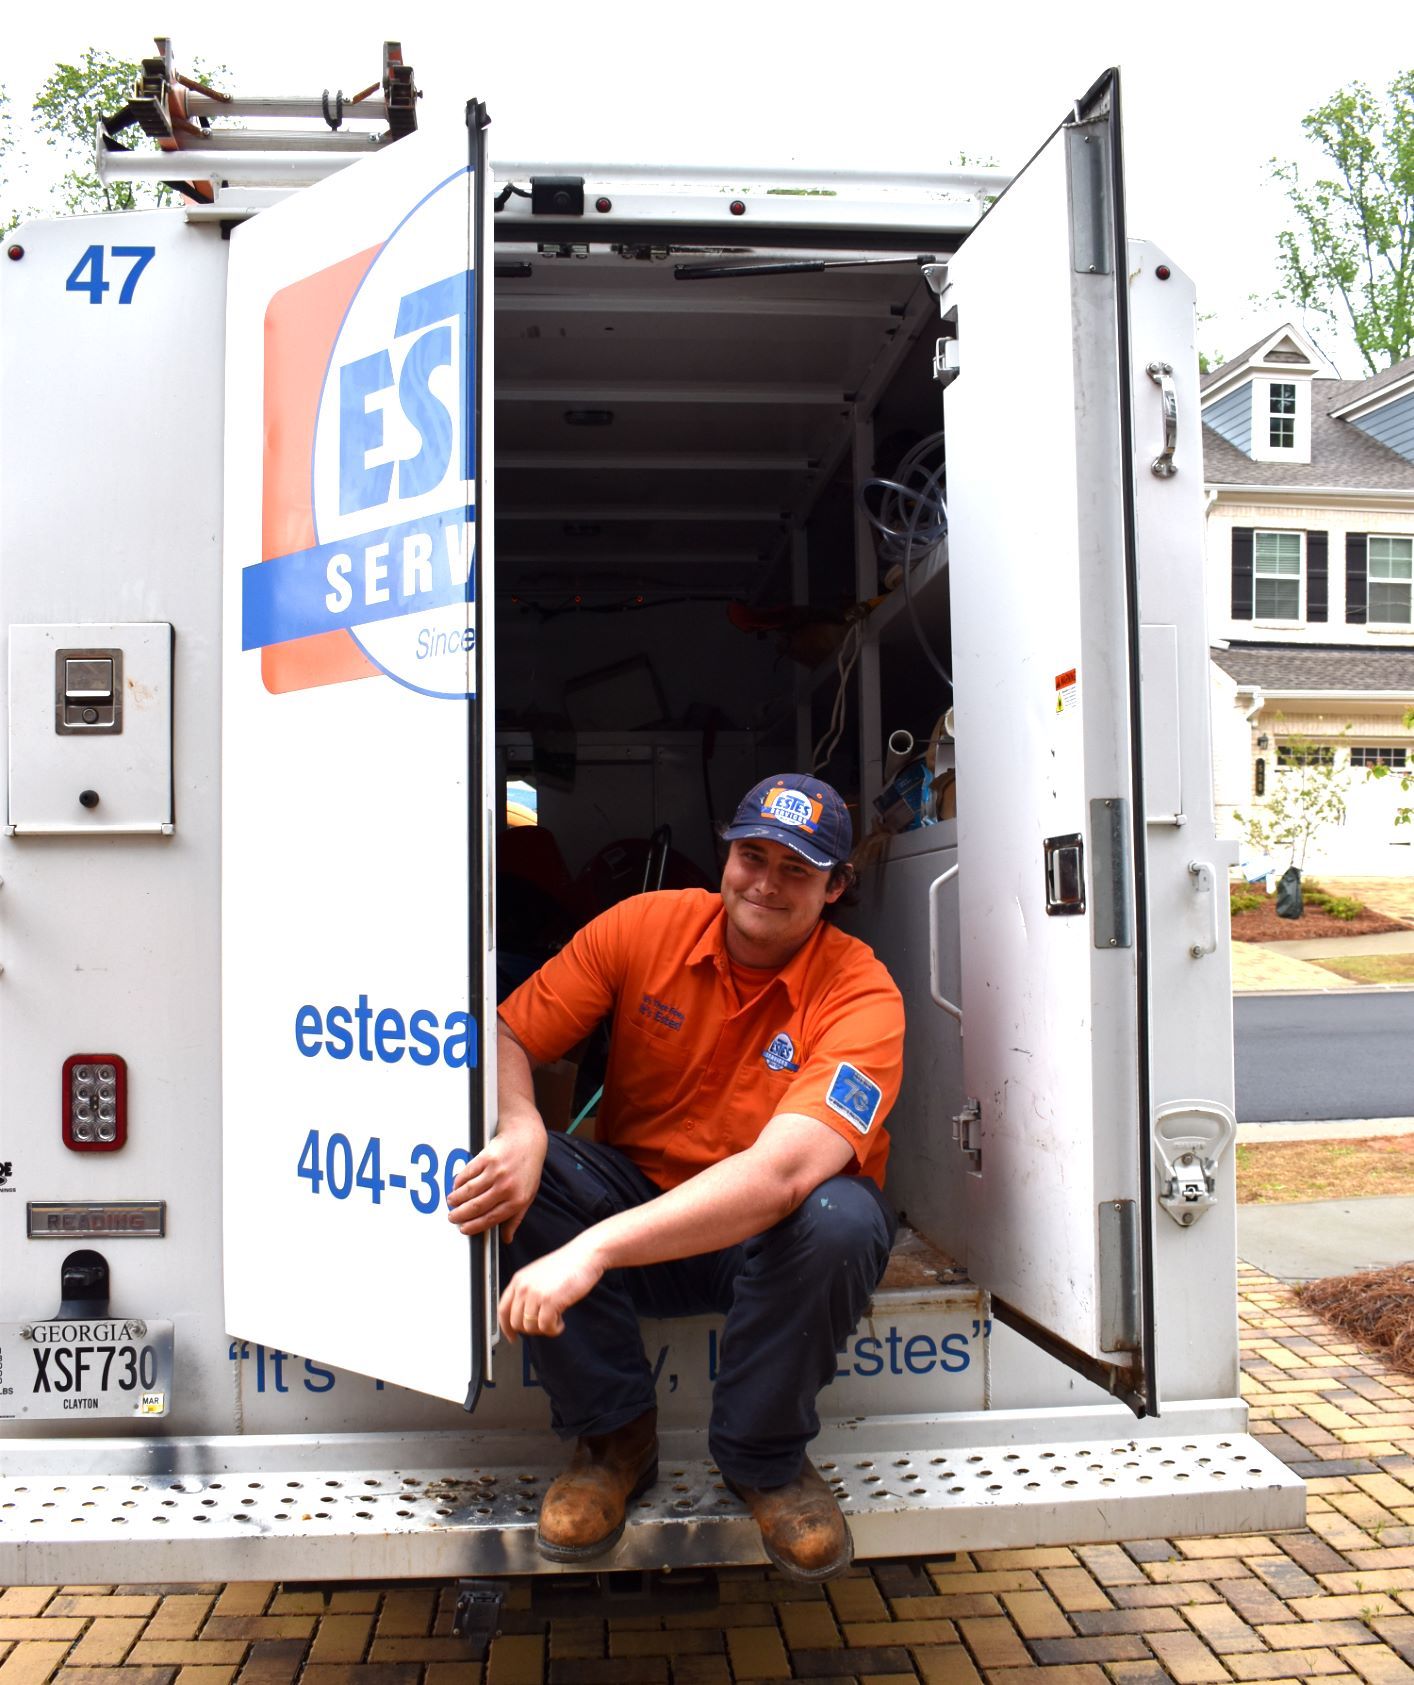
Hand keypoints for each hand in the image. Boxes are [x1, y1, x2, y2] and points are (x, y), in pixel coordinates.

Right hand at [446, 1127, 546, 1242]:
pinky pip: (467, 1174)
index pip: (490, 1219)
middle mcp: (506, 1187)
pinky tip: (456, 1186)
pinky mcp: (486, 1158)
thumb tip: (506, 1238)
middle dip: (460, 1215)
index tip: (463, 1229)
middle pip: (476, 1207)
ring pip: (469, 1191)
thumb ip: (516, 1218)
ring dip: (456, 1199)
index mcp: (517, 1200)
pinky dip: (459, 1182)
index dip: (474, 1226)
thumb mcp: (528, 1195)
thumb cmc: (528, 1168)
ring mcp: (496, 1172)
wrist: (527, 1139)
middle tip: (452, 1217)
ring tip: (451, 1202)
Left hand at [497, 1237, 604, 1341]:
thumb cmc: (568, 1264)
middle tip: (545, 1325)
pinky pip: (546, 1327)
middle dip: (531, 1329)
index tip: (511, 1336)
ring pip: (530, 1327)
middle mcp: (524, 1287)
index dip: (506, 1327)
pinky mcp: (550, 1301)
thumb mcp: (539, 1275)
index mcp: (519, 1279)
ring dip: (544, 1329)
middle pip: (516, 1322)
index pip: (503, 1309)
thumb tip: (526, 1315)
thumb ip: (528, 1292)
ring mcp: (536, 1294)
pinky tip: (561, 1322)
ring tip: (555, 1320)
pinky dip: (554, 1329)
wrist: (585, 1254)